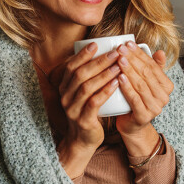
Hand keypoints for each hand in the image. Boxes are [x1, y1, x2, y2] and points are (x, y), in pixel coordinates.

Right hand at [48, 42, 120, 176]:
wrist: (84, 139)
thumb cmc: (88, 110)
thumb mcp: (85, 92)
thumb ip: (89, 76)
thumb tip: (102, 52)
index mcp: (64, 87)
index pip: (71, 66)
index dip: (82, 54)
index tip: (96, 44)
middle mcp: (65, 96)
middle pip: (80, 74)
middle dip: (98, 62)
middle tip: (115, 53)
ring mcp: (72, 108)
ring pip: (86, 87)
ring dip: (104, 74)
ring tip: (118, 65)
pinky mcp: (83, 119)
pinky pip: (94, 103)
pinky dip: (105, 91)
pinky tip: (116, 83)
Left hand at [114, 41, 173, 154]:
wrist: (132, 125)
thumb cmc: (137, 98)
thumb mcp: (146, 82)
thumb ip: (153, 67)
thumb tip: (160, 51)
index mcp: (167, 86)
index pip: (153, 65)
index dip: (140, 54)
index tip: (127, 44)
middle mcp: (164, 97)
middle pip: (146, 74)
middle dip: (132, 59)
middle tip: (120, 49)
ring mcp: (155, 107)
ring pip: (141, 85)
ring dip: (129, 70)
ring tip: (118, 59)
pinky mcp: (144, 116)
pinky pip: (135, 99)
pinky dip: (127, 87)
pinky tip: (119, 77)